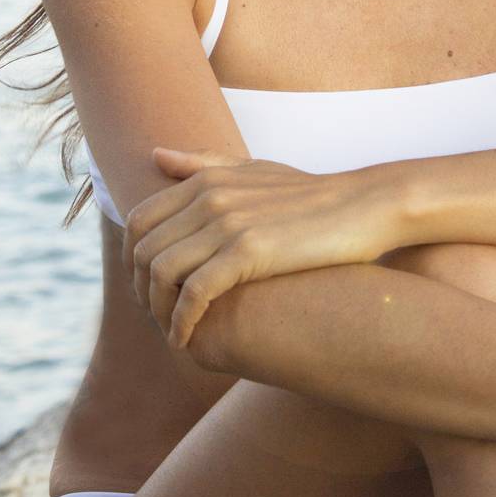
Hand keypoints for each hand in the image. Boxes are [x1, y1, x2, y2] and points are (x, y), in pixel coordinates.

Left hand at [122, 147, 402, 349]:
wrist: (363, 206)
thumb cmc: (311, 193)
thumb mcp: (253, 170)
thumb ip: (202, 163)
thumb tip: (155, 155)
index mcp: (205, 179)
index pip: (138, 220)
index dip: (132, 259)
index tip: (144, 287)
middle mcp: (208, 197)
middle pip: (144, 250)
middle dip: (139, 290)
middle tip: (154, 317)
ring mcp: (227, 223)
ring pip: (161, 272)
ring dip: (157, 311)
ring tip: (170, 332)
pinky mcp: (248, 251)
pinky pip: (194, 292)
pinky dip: (182, 321)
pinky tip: (186, 341)